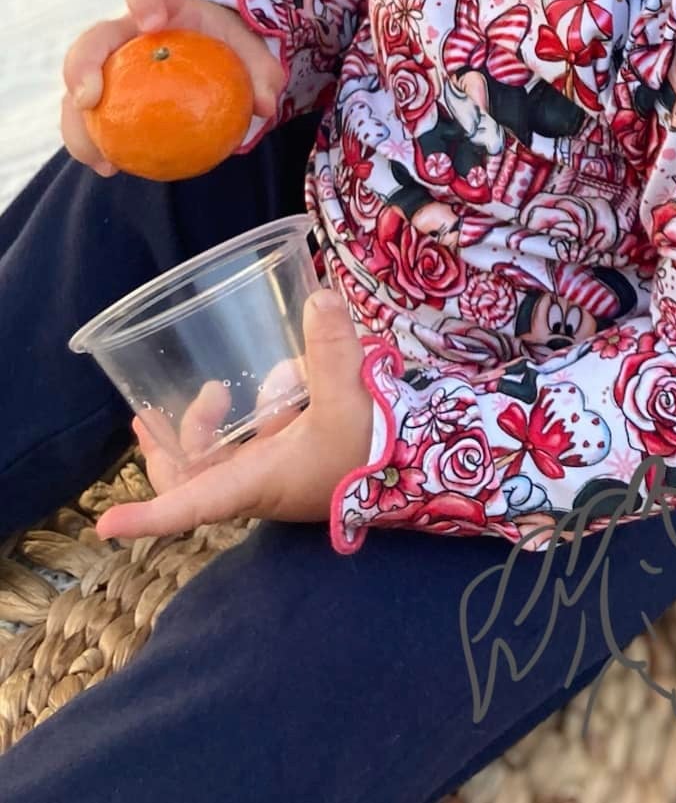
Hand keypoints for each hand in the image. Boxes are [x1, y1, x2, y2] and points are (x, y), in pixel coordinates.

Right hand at [61, 0, 286, 177]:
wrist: (213, 63)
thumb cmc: (230, 51)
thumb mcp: (253, 55)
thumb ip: (263, 73)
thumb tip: (265, 105)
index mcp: (166, 6)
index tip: (152, 22)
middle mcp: (127, 32)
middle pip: (94, 38)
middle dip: (83, 64)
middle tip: (90, 99)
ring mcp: (109, 65)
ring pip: (79, 87)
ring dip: (76, 121)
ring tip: (99, 155)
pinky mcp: (103, 97)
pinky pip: (86, 120)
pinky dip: (91, 144)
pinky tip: (109, 168)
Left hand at [95, 292, 373, 540]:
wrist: (422, 466)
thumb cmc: (373, 450)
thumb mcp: (350, 402)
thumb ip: (334, 351)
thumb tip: (318, 297)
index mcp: (258, 483)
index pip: (192, 507)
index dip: (147, 517)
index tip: (106, 525)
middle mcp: (259, 482)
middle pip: (193, 480)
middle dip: (165, 450)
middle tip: (146, 417)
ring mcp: (277, 470)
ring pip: (222, 458)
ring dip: (206, 427)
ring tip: (214, 390)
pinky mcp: (297, 454)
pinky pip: (257, 439)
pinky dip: (255, 413)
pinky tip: (281, 378)